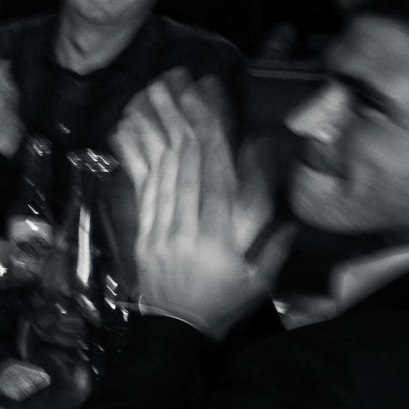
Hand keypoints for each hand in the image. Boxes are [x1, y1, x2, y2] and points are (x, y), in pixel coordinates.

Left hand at [112, 75, 290, 339]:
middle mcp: (185, 225)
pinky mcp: (140, 228)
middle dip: (181, 114)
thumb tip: (280, 189)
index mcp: (218, 236)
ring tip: (155, 88)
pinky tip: (128, 124)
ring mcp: (157, 225)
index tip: (211, 94)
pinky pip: (137, 184)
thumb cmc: (225, 303)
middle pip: (183, 160)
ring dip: (155, 124)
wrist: (175, 331)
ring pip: (157, 166)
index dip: (212, 128)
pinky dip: (133, 152)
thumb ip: (273, 235)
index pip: (214, 171)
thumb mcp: (260, 276)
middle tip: (180, 77)